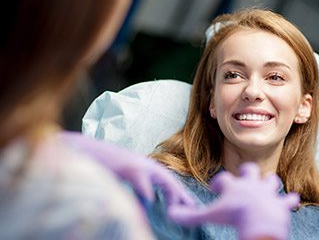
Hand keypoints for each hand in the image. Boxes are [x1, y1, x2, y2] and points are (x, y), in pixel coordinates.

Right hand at [59, 131, 194, 208]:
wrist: (85, 150)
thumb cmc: (104, 167)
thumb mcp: (125, 178)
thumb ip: (138, 189)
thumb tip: (148, 203)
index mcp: (145, 168)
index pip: (167, 180)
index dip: (179, 193)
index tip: (189, 205)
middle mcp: (144, 164)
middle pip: (169, 179)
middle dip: (181, 193)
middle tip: (193, 208)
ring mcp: (136, 163)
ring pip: (161, 177)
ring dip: (171, 191)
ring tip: (176, 207)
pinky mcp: (126, 165)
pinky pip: (139, 178)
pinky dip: (146, 189)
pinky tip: (150, 200)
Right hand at [169, 163, 298, 239]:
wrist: (259, 222)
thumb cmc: (233, 216)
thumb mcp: (209, 215)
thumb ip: (190, 215)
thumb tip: (171, 213)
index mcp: (234, 186)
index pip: (223, 178)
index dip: (218, 183)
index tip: (215, 190)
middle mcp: (251, 184)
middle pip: (250, 170)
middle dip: (247, 172)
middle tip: (243, 180)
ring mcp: (268, 192)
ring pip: (271, 180)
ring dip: (269, 183)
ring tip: (266, 187)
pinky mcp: (281, 204)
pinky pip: (288, 200)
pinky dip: (289, 201)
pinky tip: (291, 200)